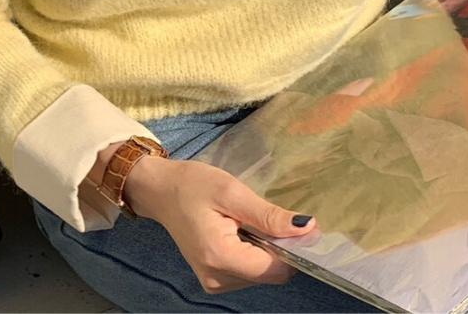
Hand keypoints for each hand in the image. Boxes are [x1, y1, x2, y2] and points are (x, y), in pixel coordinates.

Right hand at [122, 155, 316, 294]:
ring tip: (246, 220)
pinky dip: (253, 253)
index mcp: (220, 257)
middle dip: (277, 247)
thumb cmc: (192, 185)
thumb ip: (268, 215)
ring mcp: (213, 282)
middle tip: (264, 215)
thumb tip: (307, 228)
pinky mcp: (213, 278)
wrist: (160, 190)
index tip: (297, 224)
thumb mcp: (231, 192)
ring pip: (261, 274)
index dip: (292, 248)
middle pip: (270, 274)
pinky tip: (240, 230)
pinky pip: (248, 272)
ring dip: (264, 249)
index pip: (275, 269)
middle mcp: (217, 278)